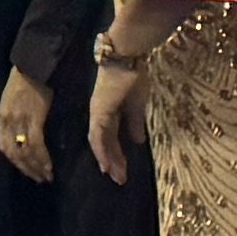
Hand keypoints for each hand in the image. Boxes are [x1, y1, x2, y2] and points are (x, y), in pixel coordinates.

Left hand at [0, 66, 55, 184]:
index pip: (5, 148)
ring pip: (26, 152)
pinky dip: (42, 157)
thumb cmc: (25, 79)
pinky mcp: (33, 118)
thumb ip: (15, 116)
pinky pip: (36, 144)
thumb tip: (24, 132)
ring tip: (46, 176)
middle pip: (14, 154)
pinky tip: (48, 165)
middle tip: (38, 179)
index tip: (26, 170)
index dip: (16, 162)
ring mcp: (20, 121)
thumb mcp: (12, 99)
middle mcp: (8, 122)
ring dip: (36, 167)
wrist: (33, 64)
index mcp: (2, 118)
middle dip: (26, 169)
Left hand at [86, 56, 145, 181]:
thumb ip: (135, 122)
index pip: (111, 137)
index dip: (115, 153)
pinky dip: (102, 151)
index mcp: (110, 111)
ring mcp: (98, 112)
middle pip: (105, 142)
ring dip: (107, 159)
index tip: (121, 169)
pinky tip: (107, 164)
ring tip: (115, 175)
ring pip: (99, 142)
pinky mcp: (99, 111)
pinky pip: (98, 136)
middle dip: (113, 161)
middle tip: (120, 179)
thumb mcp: (137, 103)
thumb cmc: (133, 75)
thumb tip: (138, 141)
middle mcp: (100, 113)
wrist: (127, 56)